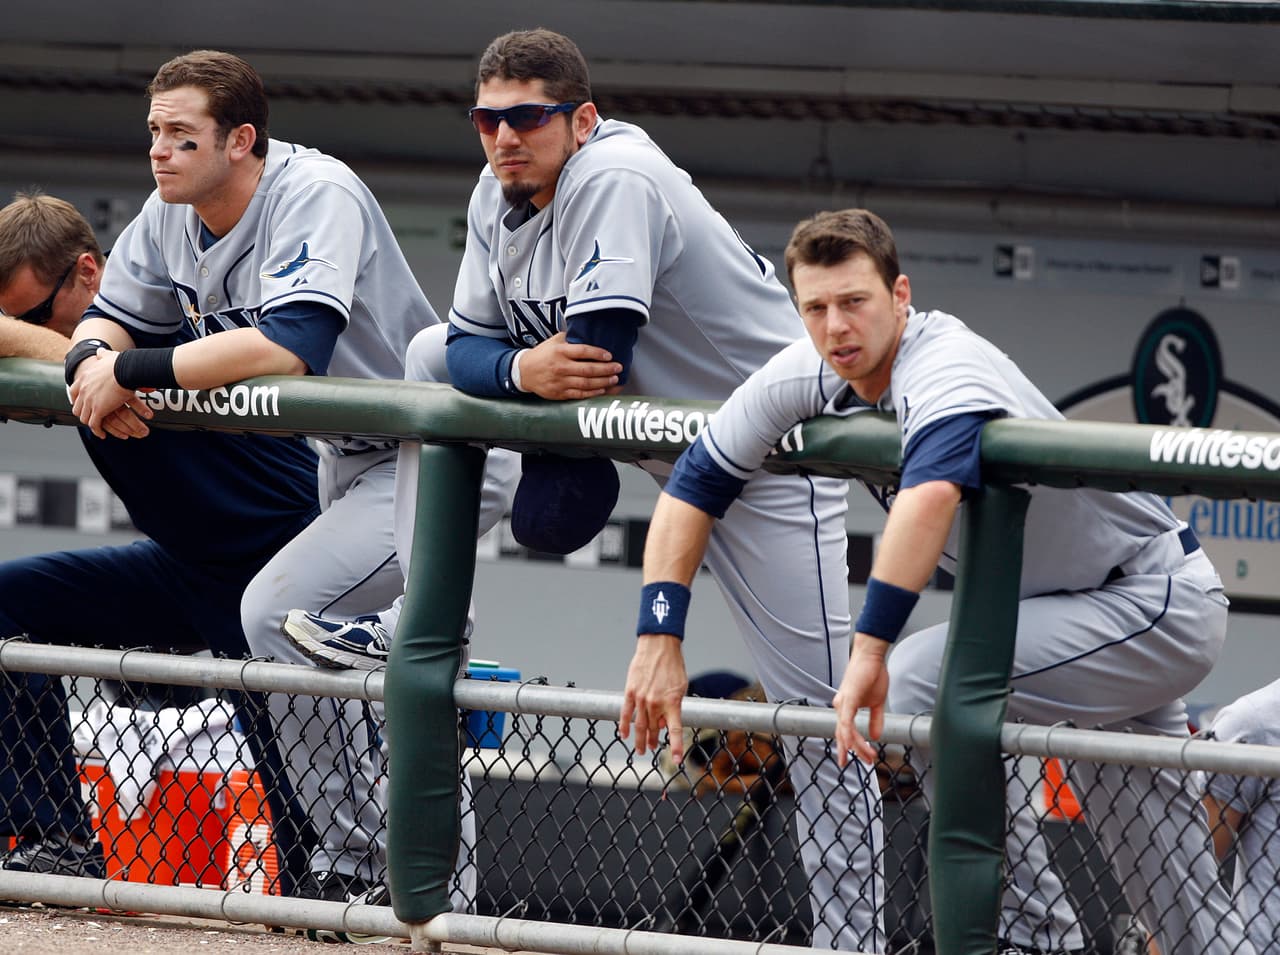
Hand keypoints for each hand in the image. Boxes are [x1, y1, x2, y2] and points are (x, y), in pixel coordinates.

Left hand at [69, 349, 152, 438]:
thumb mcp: (107, 357)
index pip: (74, 391)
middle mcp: (83, 390)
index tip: (82, 403)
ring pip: (84, 418)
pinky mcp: (98, 410)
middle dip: (82, 413)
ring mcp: (89, 401)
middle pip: (77, 406)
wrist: (125, 370)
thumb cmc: (120, 364)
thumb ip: (102, 355)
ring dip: (90, 423)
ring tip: (97, 428)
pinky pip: (94, 425)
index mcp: (84, 378)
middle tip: (89, 417)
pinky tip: (102, 434)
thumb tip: (100, 350)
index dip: (78, 399)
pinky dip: (97, 431)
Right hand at [518, 332, 621, 399]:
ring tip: (614, 379)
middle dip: (606, 369)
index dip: (598, 353)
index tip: (610, 355)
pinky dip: (592, 393)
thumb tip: (588, 332)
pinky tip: (602, 389)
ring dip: (603, 382)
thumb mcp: (554, 341)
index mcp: (560, 351)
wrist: (524, 372)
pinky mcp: (559, 393)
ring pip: (586, 383)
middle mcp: (560, 366)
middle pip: (588, 369)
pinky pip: (579, 394)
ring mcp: (560, 381)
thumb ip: (570, 338)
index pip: (583, 351)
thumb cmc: (542, 355)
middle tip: (618, 368)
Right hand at [619, 634, 687, 760]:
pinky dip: (624, 726)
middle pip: (654, 729)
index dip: (676, 747)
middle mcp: (656, 703)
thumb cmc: (673, 666)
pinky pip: (625, 713)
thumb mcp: (681, 687)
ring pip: (639, 725)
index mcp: (672, 702)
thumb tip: (663, 722)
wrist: (659, 645)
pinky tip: (623, 735)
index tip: (677, 761)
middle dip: (653, 741)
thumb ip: (673, 706)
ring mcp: (641, 698)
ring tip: (641, 749)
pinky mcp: (630, 692)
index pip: (675, 731)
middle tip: (653, 748)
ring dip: (639, 739)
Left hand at [832, 633, 889, 767]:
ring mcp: (842, 702)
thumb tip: (875, 736)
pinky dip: (849, 733)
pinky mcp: (847, 697)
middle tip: (866, 763)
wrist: (872, 656)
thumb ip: (875, 720)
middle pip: (843, 735)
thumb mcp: (877, 702)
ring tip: (869, 756)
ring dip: (857, 745)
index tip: (865, 760)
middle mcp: (841, 707)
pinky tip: (855, 743)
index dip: (854, 747)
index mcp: (846, 708)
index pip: (846, 733)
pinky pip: (846, 720)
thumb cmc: (873, 675)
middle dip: (853, 751)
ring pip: (845, 731)